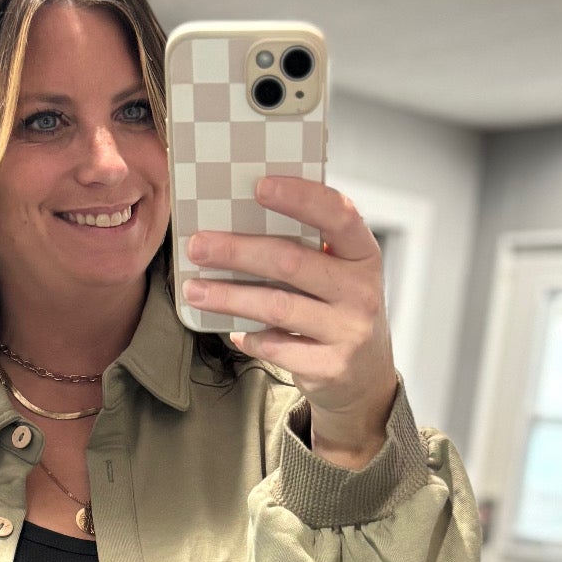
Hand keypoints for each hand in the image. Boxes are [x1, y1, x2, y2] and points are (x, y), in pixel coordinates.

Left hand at [183, 175, 398, 453]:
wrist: (367, 375)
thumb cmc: (339, 310)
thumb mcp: (339, 273)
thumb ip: (306, 249)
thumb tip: (237, 222)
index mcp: (363, 254)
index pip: (338, 214)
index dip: (300, 197)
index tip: (259, 186)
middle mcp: (362, 291)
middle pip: (292, 261)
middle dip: (238, 251)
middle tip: (198, 246)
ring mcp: (348, 331)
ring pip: (277, 306)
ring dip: (229, 296)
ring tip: (194, 290)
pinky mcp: (331, 366)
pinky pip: (277, 348)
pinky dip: (249, 337)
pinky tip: (233, 331)